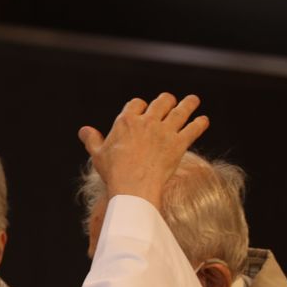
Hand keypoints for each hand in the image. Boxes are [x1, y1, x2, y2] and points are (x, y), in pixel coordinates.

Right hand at [78, 93, 208, 209]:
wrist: (133, 186)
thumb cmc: (113, 172)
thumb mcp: (98, 154)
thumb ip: (92, 139)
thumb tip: (83, 130)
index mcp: (127, 121)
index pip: (136, 104)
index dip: (140, 105)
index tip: (142, 109)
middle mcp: (148, 121)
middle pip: (161, 102)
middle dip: (166, 100)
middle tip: (170, 101)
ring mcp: (165, 131)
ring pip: (181, 110)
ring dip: (189, 103)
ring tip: (193, 100)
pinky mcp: (179, 143)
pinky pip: (193, 129)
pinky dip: (200, 124)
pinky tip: (204, 121)